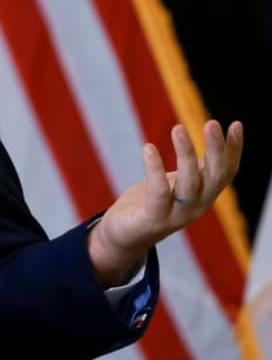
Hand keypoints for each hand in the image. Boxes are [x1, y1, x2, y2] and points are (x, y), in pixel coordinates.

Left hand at [88, 120, 242, 286]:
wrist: (122, 236)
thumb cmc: (150, 204)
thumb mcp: (176, 184)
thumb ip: (195, 170)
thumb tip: (214, 147)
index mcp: (204, 196)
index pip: (226, 173)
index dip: (233, 150)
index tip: (236, 124)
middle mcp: (196, 207)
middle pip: (214, 177)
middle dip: (216, 149)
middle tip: (211, 123)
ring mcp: (176, 215)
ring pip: (189, 183)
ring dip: (185, 154)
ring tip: (178, 127)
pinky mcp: (152, 219)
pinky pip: (158, 193)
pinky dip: (154, 169)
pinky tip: (148, 147)